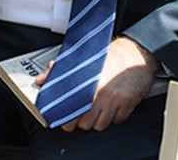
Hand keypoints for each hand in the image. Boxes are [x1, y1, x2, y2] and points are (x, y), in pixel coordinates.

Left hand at [36, 36, 160, 131]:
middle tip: (84, 111)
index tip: (66, 116)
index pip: (68, 115)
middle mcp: (99, 93)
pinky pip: (117, 120)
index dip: (66, 118)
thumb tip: (41, 80)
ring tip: (99, 107)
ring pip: (100, 125)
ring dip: (98, 119)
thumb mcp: (81, 59)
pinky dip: (115, 116)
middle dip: (82, 120)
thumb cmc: (109, 55)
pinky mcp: (128, 103)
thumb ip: (58, 70)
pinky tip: (113, 105)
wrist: (136, 51)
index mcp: (84, 84)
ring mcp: (115, 99)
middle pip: (84, 124)